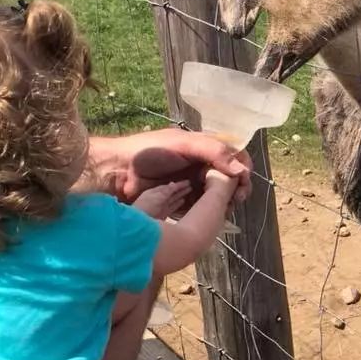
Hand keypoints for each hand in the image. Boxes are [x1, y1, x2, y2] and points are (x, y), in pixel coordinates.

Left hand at [87, 130, 252, 205]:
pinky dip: (209, 212)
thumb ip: (212, 151)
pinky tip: (211, 216)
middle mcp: (199, 166)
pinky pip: (202, 208)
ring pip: (218, 195)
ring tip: (225, 207)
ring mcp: (191, 185)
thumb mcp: (182, 144)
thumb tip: (241, 168)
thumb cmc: (147, 152)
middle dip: (237, 188)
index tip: (244, 181)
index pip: (233, 156)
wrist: (116, 174)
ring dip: (225, 201)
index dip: (242, 167)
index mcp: (202, 148)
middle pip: (229, 178)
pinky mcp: (181, 203)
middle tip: (237, 198)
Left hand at [132, 181, 191, 219]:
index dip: (178, 184)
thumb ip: (166, 191)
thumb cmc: (145, 207)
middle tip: (191, 184)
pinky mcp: (163, 215)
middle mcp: (158, 198)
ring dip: (181, 195)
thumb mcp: (157, 197)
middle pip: (172, 192)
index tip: (188, 181)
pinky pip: (172, 207)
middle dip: (181, 188)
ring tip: (189, 190)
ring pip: (173, 199)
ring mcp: (161, 207)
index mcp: (155, 192)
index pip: (169, 186)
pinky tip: (183, 201)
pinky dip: (178, 204)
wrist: (137, 223)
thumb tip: (173, 183)